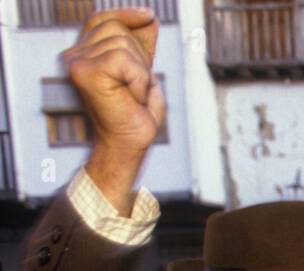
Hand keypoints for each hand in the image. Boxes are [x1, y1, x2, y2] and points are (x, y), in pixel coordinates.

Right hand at [63, 9, 164, 213]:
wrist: (129, 143)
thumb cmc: (135, 115)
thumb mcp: (142, 72)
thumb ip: (141, 45)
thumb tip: (148, 17)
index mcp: (85, 53)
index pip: (102, 20)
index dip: (126, 14)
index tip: (149, 16)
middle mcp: (75, 55)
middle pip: (117, 29)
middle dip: (140, 57)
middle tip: (135, 87)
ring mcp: (77, 62)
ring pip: (123, 44)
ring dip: (140, 72)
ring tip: (132, 94)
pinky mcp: (85, 71)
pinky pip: (124, 60)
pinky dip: (138, 79)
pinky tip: (131, 96)